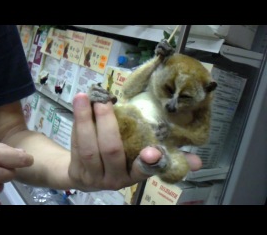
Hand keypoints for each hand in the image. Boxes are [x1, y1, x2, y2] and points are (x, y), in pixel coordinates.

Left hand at [69, 93, 201, 190]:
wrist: (87, 175)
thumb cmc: (119, 160)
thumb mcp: (141, 158)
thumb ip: (165, 155)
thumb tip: (199, 162)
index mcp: (134, 175)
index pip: (144, 170)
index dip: (149, 162)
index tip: (154, 151)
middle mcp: (115, 179)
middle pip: (111, 151)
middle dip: (107, 123)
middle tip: (103, 100)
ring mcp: (94, 176)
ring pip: (89, 148)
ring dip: (85, 120)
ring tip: (83, 97)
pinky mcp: (77, 172)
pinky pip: (76, 145)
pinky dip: (77, 124)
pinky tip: (79, 106)